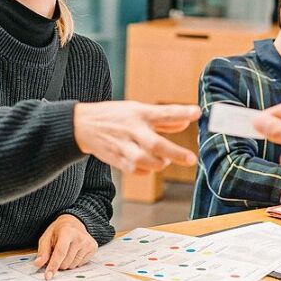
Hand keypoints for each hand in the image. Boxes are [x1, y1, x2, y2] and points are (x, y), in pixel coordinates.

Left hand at [33, 214, 97, 279]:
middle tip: (57, 253)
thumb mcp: (47, 237)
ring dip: (66, 263)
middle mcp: (80, 237)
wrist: (73, 222)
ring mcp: (88, 242)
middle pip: (65, 262)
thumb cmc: (58, 231)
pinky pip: (80, 265)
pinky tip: (74, 252)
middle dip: (58, 263)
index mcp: (67, 232)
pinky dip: (74, 262)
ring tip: (66, 251)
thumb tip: (38, 263)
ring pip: (72, 265)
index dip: (53, 265)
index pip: (60, 252)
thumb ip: (43, 251)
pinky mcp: (93, 247)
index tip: (48, 276)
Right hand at [73, 101, 198, 173]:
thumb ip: (163, 119)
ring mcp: (123, 146)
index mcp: (139, 113)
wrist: (83, 125)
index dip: (181, 112)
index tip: (197, 113)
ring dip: (159, 163)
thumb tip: (186, 122)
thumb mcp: (138, 110)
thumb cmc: (115, 116)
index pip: (164, 112)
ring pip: (145, 161)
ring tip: (164, 160)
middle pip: (156, 144)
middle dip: (175, 153)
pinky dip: (145, 170)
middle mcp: (132, 130)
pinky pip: (135, 170)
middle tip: (191, 158)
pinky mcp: (116, 159)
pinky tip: (148, 165)